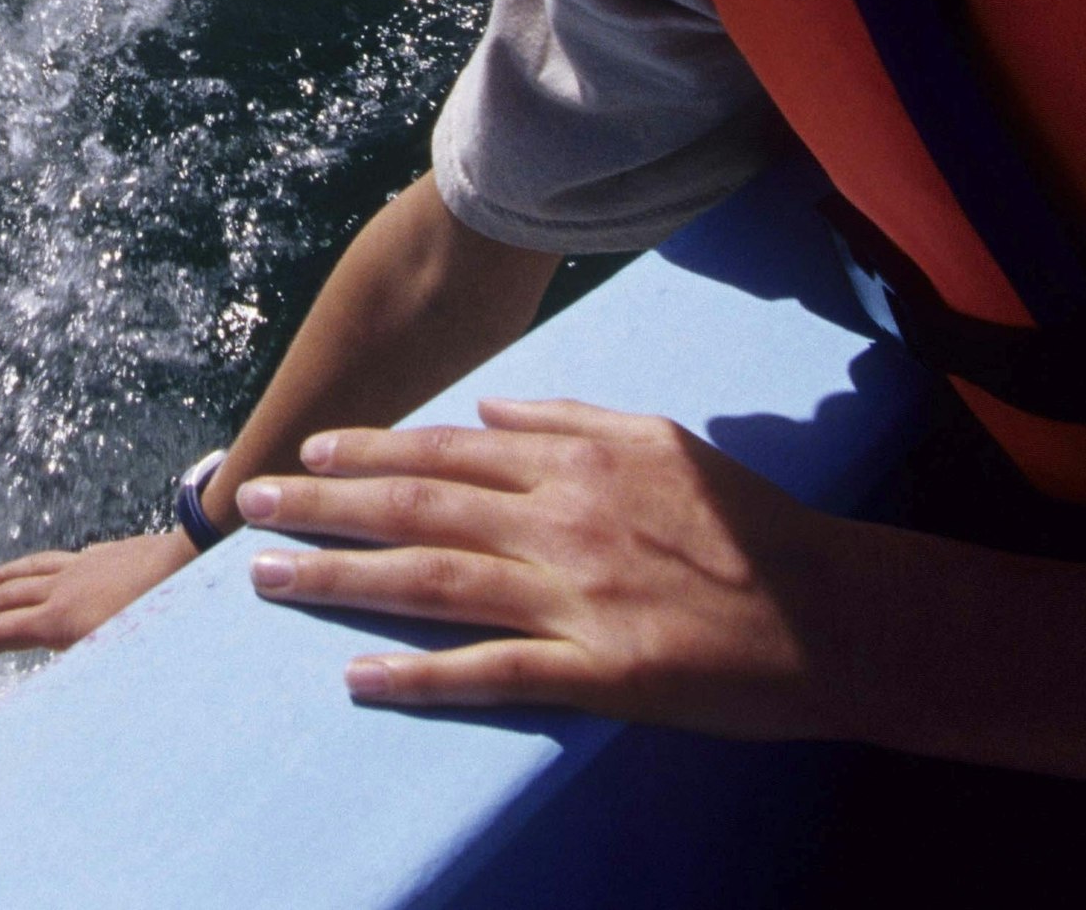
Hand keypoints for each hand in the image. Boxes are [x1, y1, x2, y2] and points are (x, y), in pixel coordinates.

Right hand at [0, 530, 198, 667]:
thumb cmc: (158, 618)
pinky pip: (64, 558)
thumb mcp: (119, 656)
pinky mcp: (104, 556)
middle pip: (5, 599)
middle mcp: (62, 589)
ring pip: (30, 570)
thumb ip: (85, 670)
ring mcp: (81, 567)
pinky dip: (45, 565)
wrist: (188, 563)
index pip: (0, 634)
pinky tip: (49, 567)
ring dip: (3, 579)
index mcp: (59, 620)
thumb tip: (62, 699)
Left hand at [234, 397, 861, 739]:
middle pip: (419, 509)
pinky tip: (358, 677)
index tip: (310, 451)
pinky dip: (420, 676)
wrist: (833, 613)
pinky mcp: (599, 671)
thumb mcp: (661, 439)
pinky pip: (492, 673)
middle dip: (325, 503)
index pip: (448, 451)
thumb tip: (489, 407)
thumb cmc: (750, 524)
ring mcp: (576, 598)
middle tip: (251, 503)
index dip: (371, 451)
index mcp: (576, 462)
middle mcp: (562, 521)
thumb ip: (570, 418)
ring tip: (269, 578)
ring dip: (342, 578)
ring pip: (434, 582)